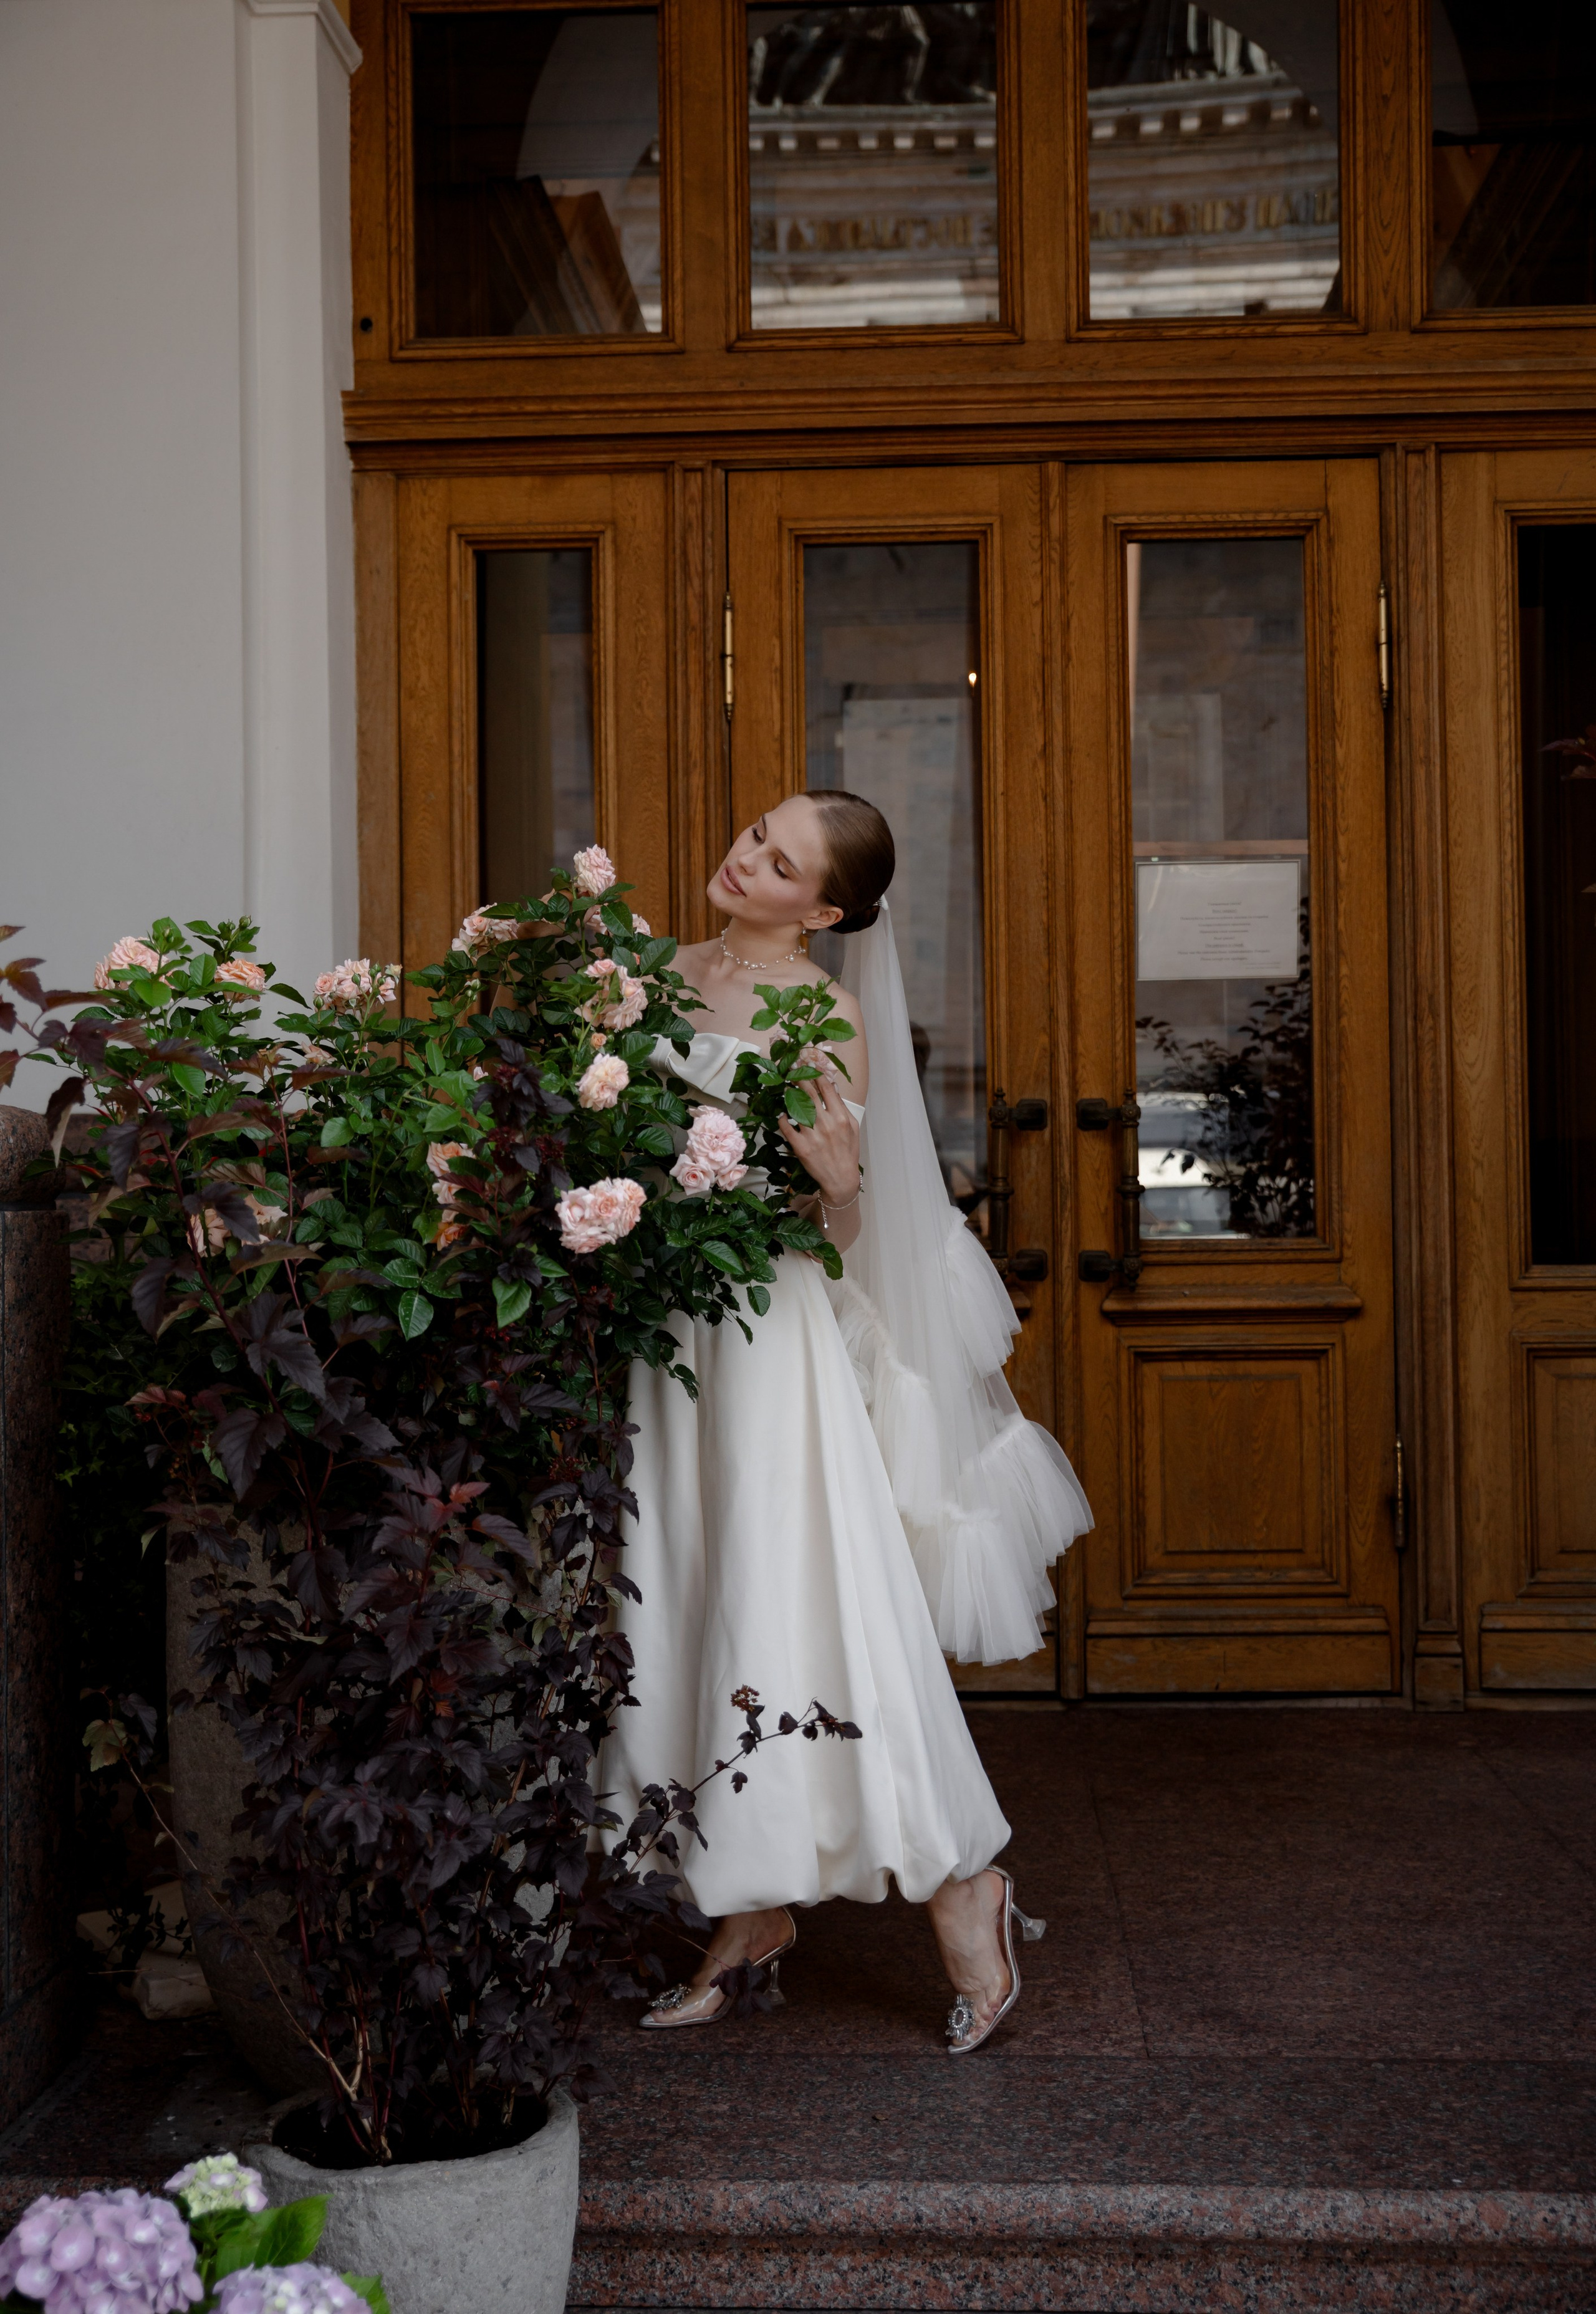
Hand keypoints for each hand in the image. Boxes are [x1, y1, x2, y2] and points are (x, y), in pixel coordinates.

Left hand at [777, 1068, 858, 1205]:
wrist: (841, 1179)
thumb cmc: (848, 1152)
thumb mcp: (852, 1128)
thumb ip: (842, 1108)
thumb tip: (831, 1089)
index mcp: (841, 1117)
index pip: (826, 1089)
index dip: (816, 1074)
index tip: (809, 1065)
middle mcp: (827, 1124)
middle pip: (809, 1093)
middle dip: (799, 1077)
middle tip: (791, 1069)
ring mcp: (812, 1135)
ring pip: (796, 1107)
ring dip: (789, 1095)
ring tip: (785, 1089)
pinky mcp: (801, 1147)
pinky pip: (786, 1127)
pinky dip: (782, 1118)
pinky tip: (782, 1115)